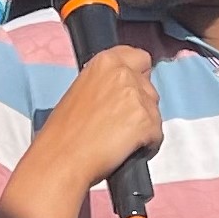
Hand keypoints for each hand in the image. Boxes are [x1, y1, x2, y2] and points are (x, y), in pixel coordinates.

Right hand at [28, 43, 160, 196]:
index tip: (134, 88)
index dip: (138, 75)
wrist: (61, 159)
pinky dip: (146, 145)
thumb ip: (104, 84)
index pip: (139, 57)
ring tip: (118, 140)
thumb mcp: (79, 92)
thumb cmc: (63, 134)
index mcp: (104, 62)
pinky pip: (157, 134)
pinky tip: (124, 150)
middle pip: (149, 87)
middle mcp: (123, 74)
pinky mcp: (146, 121)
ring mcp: (137, 97)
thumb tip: (119, 92)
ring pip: (155, 111)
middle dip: (141, 104)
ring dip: (144, 125)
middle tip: (121, 122)